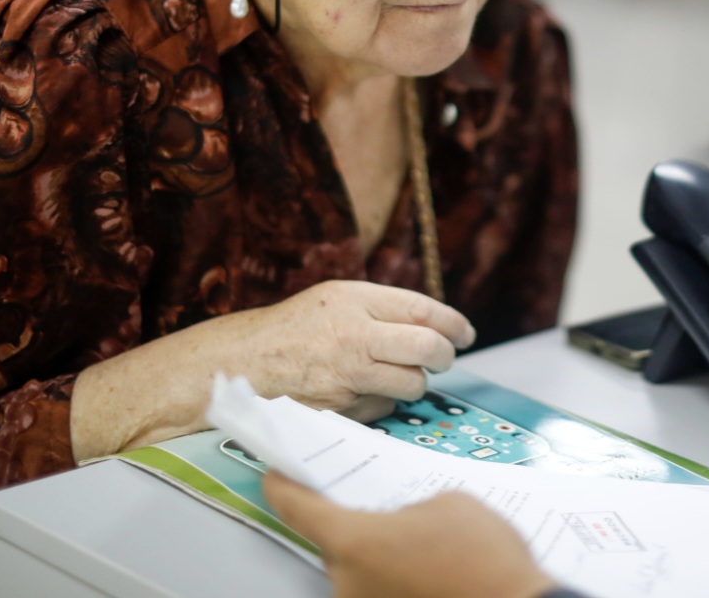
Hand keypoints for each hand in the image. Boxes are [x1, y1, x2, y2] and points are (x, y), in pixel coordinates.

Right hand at [225, 280, 476, 421]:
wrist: (243, 363)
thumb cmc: (294, 328)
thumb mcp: (336, 299)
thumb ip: (381, 307)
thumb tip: (433, 325)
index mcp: (354, 300)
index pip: (422, 310)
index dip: (453, 323)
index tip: (465, 333)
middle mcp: (354, 335)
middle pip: (427, 349)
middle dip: (445, 356)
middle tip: (443, 359)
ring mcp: (348, 375)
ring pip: (412, 384)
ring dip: (414, 382)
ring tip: (399, 375)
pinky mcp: (341, 409)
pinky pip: (385, 408)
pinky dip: (384, 402)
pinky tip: (364, 392)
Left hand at [263, 473, 554, 597]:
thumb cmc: (480, 556)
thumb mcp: (448, 502)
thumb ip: (410, 505)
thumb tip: (408, 520)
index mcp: (352, 540)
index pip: (296, 507)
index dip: (281, 484)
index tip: (274, 471)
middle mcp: (347, 581)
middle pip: (333, 541)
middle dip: (353, 520)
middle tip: (380, 502)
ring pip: (360, 569)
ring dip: (380, 552)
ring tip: (420, 538)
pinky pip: (381, 588)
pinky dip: (397, 576)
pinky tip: (430, 565)